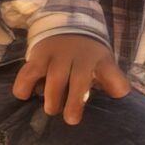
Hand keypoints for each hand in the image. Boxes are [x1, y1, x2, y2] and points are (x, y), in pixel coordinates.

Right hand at [14, 33, 130, 123]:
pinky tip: (25, 96)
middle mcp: (80, 57)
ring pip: (55, 77)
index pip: (112, 73)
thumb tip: (120, 101)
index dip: (116, 85)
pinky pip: (29, 72)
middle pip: (80, 79)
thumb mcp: (103, 64)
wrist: (66, 24)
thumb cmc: (87, 56)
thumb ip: (111, 83)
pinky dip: (24, 85)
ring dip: (52, 97)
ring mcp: (58, 56)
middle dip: (75, 101)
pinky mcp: (38, 56)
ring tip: (51, 110)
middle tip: (72, 120)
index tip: (118, 98)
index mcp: (99, 61)